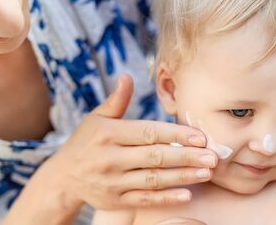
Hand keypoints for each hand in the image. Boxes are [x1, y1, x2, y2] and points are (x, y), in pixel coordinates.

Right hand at [5, 75, 216, 223]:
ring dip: (182, 176)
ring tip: (207, 173)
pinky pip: (144, 200)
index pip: (148, 133)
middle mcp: (110, 158)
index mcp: (108, 134)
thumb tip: (127, 76)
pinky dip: (165, 198)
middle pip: (155, 157)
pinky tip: (187, 194)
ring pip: (153, 179)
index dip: (175, 134)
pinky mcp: (115, 201)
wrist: (63, 178)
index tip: (200, 136)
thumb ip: (116, 100)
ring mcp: (113, 182)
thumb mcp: (96, 118)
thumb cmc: (85, 142)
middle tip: (213, 157)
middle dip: (186, 157)